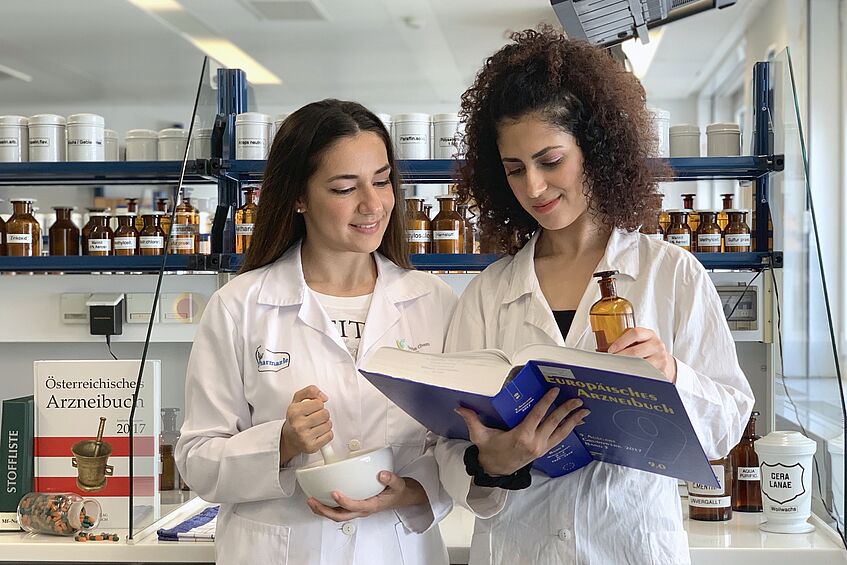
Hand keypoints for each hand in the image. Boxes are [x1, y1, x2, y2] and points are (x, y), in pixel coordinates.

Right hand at [280, 385, 331, 463]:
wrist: (289, 438)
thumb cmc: (295, 418)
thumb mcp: (297, 400)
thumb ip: (310, 391)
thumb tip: (324, 397)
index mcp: (294, 411)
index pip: (319, 403)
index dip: (318, 404)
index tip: (312, 408)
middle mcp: (298, 425)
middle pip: (325, 414)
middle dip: (322, 414)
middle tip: (315, 417)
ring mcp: (304, 437)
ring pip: (328, 425)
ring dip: (325, 424)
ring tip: (316, 425)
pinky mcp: (311, 447)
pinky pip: (329, 436)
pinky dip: (326, 434)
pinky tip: (318, 433)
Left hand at [306, 472, 426, 521]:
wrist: (402, 497)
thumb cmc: (398, 492)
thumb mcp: (399, 484)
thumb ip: (391, 479)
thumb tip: (382, 474)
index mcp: (372, 506)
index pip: (355, 506)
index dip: (344, 501)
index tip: (334, 493)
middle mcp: (362, 510)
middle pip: (340, 516)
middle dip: (324, 510)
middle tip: (313, 501)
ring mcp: (357, 509)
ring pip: (337, 515)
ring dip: (322, 510)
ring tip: (311, 501)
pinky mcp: (354, 506)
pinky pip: (338, 510)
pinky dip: (327, 506)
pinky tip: (320, 499)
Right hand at [456, 389, 588, 475]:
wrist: (496, 470)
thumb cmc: (489, 450)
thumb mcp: (479, 436)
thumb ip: (471, 420)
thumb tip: (459, 408)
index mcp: (521, 436)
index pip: (537, 415)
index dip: (547, 402)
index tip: (555, 391)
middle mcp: (534, 442)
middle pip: (554, 422)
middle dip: (566, 409)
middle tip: (577, 399)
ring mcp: (541, 447)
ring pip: (561, 431)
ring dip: (573, 420)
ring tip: (584, 410)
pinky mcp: (543, 450)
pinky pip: (559, 438)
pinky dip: (569, 429)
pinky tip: (576, 422)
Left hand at [607, 327, 676, 382]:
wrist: (663, 360)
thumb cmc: (646, 349)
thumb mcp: (639, 340)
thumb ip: (626, 341)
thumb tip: (602, 346)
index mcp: (649, 334)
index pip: (635, 333)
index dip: (621, 342)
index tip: (611, 350)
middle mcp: (656, 344)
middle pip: (635, 351)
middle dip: (620, 358)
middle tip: (610, 362)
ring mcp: (660, 358)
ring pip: (640, 364)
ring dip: (626, 368)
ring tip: (617, 370)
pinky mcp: (662, 370)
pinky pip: (646, 374)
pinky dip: (635, 375)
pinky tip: (628, 376)